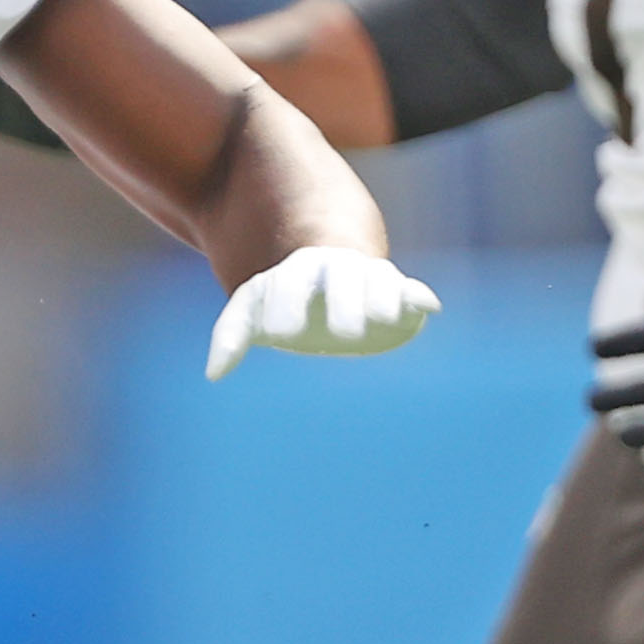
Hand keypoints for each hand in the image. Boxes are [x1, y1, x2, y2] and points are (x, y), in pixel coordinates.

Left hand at [205, 246, 439, 375]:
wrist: (320, 269)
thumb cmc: (278, 298)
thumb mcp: (249, 308)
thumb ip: (230, 336)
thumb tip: (213, 374)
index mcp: (295, 273)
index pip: (290, 285)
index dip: (285, 305)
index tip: (280, 332)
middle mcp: (334, 271)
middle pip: (342, 279)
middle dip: (345, 302)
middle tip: (346, 332)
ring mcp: (366, 277)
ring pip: (378, 280)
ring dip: (384, 297)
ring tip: (385, 318)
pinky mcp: (395, 290)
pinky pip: (409, 288)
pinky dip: (419, 296)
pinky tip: (430, 308)